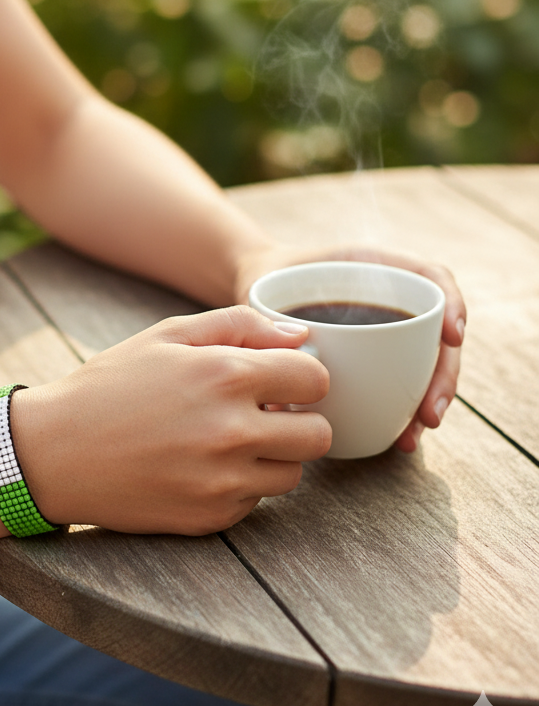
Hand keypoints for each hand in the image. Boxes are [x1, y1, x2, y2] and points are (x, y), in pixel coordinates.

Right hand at [12, 307, 330, 534]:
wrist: (53, 452)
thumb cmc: (109, 385)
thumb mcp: (167, 336)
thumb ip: (240, 326)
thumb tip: (300, 337)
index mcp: (227, 376)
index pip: (315, 380)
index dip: (300, 376)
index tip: (278, 381)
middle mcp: (233, 432)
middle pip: (318, 434)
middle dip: (296, 420)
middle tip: (260, 414)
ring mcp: (223, 482)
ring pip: (293, 474)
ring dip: (272, 456)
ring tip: (226, 441)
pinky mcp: (210, 519)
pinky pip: (254, 502)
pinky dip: (239, 485)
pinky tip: (199, 467)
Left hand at [234, 243, 465, 453]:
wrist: (254, 289)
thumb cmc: (264, 284)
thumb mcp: (263, 288)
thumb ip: (270, 320)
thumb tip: (281, 373)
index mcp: (372, 268)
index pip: (430, 277)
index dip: (451, 304)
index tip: (451, 337)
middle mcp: (388, 297)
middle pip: (434, 333)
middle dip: (442, 375)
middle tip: (429, 414)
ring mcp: (385, 328)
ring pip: (424, 363)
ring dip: (426, 400)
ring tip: (412, 435)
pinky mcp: (375, 358)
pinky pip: (399, 383)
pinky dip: (402, 410)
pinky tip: (397, 437)